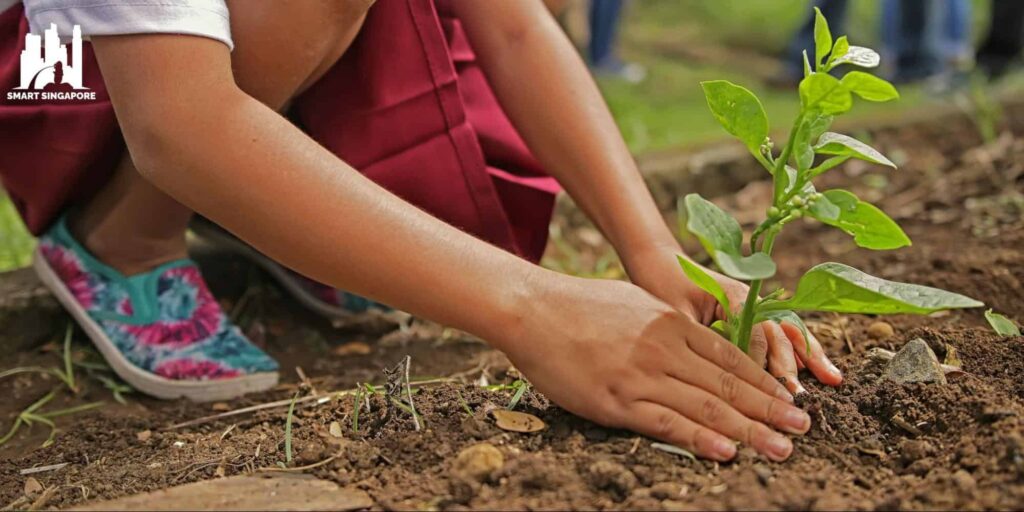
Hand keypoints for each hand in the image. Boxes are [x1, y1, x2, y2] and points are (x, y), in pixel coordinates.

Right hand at [498, 275, 811, 460]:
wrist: (533, 309)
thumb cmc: (580, 306)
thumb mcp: (636, 303)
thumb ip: (668, 325)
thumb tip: (694, 340)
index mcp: (672, 324)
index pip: (731, 358)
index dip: (765, 382)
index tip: (790, 400)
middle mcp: (665, 349)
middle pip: (729, 385)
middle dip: (770, 409)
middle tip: (802, 429)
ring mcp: (642, 375)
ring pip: (706, 407)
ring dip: (749, 430)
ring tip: (780, 448)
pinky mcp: (616, 400)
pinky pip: (666, 423)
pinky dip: (699, 439)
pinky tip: (726, 452)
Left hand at [624, 246, 842, 393]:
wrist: (660, 262)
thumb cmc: (662, 286)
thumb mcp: (675, 314)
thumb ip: (699, 338)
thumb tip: (714, 373)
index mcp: (734, 296)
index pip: (755, 335)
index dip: (759, 365)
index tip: (762, 392)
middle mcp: (752, 300)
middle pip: (777, 335)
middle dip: (789, 367)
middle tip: (797, 398)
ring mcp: (756, 305)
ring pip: (788, 333)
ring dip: (809, 357)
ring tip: (833, 380)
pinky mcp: (754, 314)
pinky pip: (782, 333)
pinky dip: (802, 350)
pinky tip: (822, 369)